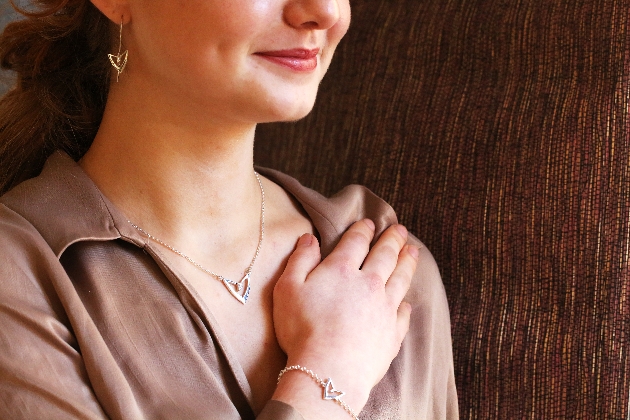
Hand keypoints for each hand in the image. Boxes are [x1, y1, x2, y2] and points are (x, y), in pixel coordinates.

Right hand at [272, 219, 418, 415]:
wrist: (329, 371)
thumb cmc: (302, 329)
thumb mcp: (288, 289)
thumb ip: (300, 260)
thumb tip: (309, 238)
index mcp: (342, 270)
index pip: (356, 242)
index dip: (363, 230)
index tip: (370, 223)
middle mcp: (369, 284)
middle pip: (385, 256)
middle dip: (392, 240)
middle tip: (400, 230)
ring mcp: (384, 309)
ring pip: (401, 279)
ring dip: (408, 262)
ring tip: (413, 251)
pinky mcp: (392, 334)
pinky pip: (403, 314)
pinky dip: (405, 305)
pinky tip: (407, 302)